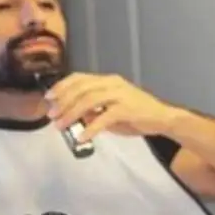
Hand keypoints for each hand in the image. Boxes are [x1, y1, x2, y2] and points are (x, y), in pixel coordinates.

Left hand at [46, 73, 175, 142]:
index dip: (62, 86)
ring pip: (88, 101)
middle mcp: (113, 84)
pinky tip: (82, 137)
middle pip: (81, 89)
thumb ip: (97, 110)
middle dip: (63, 102)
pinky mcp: (127, 110)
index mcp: (109, 80)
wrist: (165, 119)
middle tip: (52, 115)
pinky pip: (103, 119)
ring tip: (62, 125)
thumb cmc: (140, 115)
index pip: (80, 78)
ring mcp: (120, 96)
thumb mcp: (114, 109)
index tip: (49, 98)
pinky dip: (90, 129)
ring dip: (71, 114)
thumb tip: (77, 116)